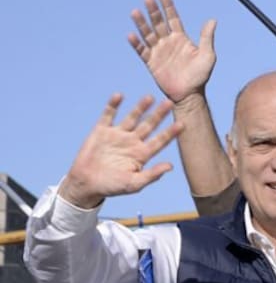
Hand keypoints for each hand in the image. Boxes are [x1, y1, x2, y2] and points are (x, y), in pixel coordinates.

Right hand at [60, 94, 182, 208]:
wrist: (86, 184)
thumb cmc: (112, 186)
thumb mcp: (134, 184)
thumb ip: (152, 175)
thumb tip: (171, 166)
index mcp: (142, 154)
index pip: (160, 141)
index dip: (170, 133)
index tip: (182, 124)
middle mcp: (132, 142)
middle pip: (149, 125)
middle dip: (159, 115)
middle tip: (169, 103)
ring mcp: (118, 135)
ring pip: (132, 118)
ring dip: (140, 108)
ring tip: (149, 97)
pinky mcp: (101, 131)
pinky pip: (108, 115)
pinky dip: (113, 106)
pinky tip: (119, 96)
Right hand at [127, 0, 215, 105]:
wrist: (189, 94)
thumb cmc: (200, 76)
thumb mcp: (207, 55)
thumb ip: (207, 37)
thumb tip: (212, 20)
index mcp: (181, 38)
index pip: (172, 18)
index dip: (167, 6)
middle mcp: (168, 42)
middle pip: (158, 23)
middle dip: (153, 11)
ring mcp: (158, 51)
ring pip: (147, 34)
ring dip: (141, 23)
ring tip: (135, 12)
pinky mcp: (150, 62)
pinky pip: (141, 51)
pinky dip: (136, 43)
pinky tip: (131, 35)